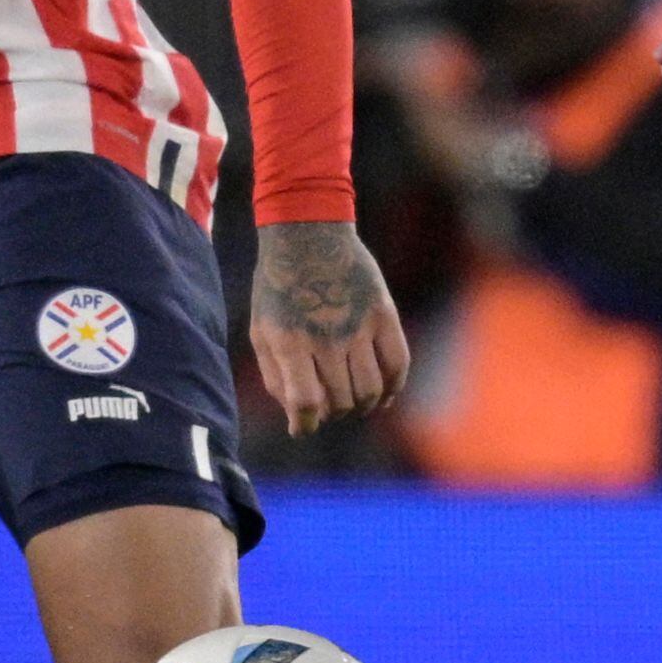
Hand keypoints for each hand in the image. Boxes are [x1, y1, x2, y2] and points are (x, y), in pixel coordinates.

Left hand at [251, 219, 411, 435]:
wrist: (307, 235)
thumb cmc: (279, 289)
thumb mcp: (262, 332)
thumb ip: (276, 379)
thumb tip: (298, 423)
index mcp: (290, 343)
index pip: (306, 403)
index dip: (306, 425)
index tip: (305, 427)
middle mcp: (326, 338)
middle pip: (340, 402)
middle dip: (334, 413)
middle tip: (330, 405)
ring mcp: (358, 326)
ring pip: (369, 390)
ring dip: (363, 406)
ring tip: (356, 403)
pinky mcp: (384, 314)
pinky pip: (398, 364)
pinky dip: (394, 387)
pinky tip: (384, 394)